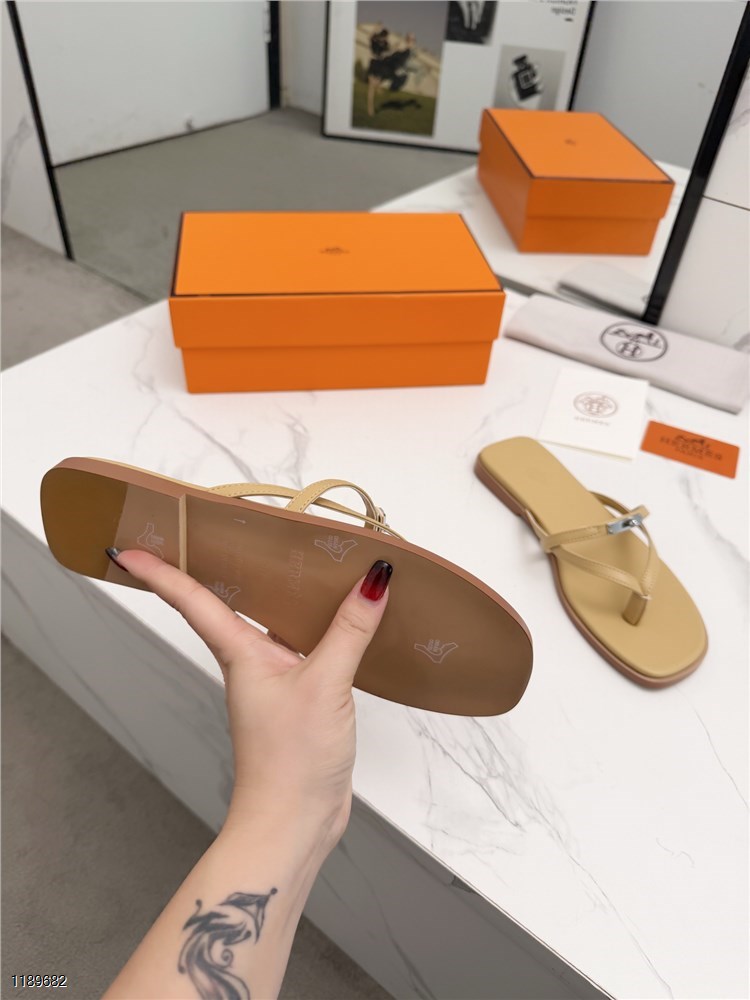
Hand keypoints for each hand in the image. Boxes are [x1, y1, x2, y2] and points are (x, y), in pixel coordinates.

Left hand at [107, 550, 391, 853]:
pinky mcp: (298, 700)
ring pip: (268, 625)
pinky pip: (302, 648)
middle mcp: (250, 664)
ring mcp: (273, 683)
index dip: (160, 572)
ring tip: (282, 559)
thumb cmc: (291, 762)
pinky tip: (339, 619)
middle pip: (224, 606)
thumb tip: (374, 579)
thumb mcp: (324, 684)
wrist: (294, 823)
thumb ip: (349, 629)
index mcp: (241, 654)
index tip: (127, 547)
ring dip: (271, 594)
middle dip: (212, 571)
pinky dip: (314, 626)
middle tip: (203, 533)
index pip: (192, 600)